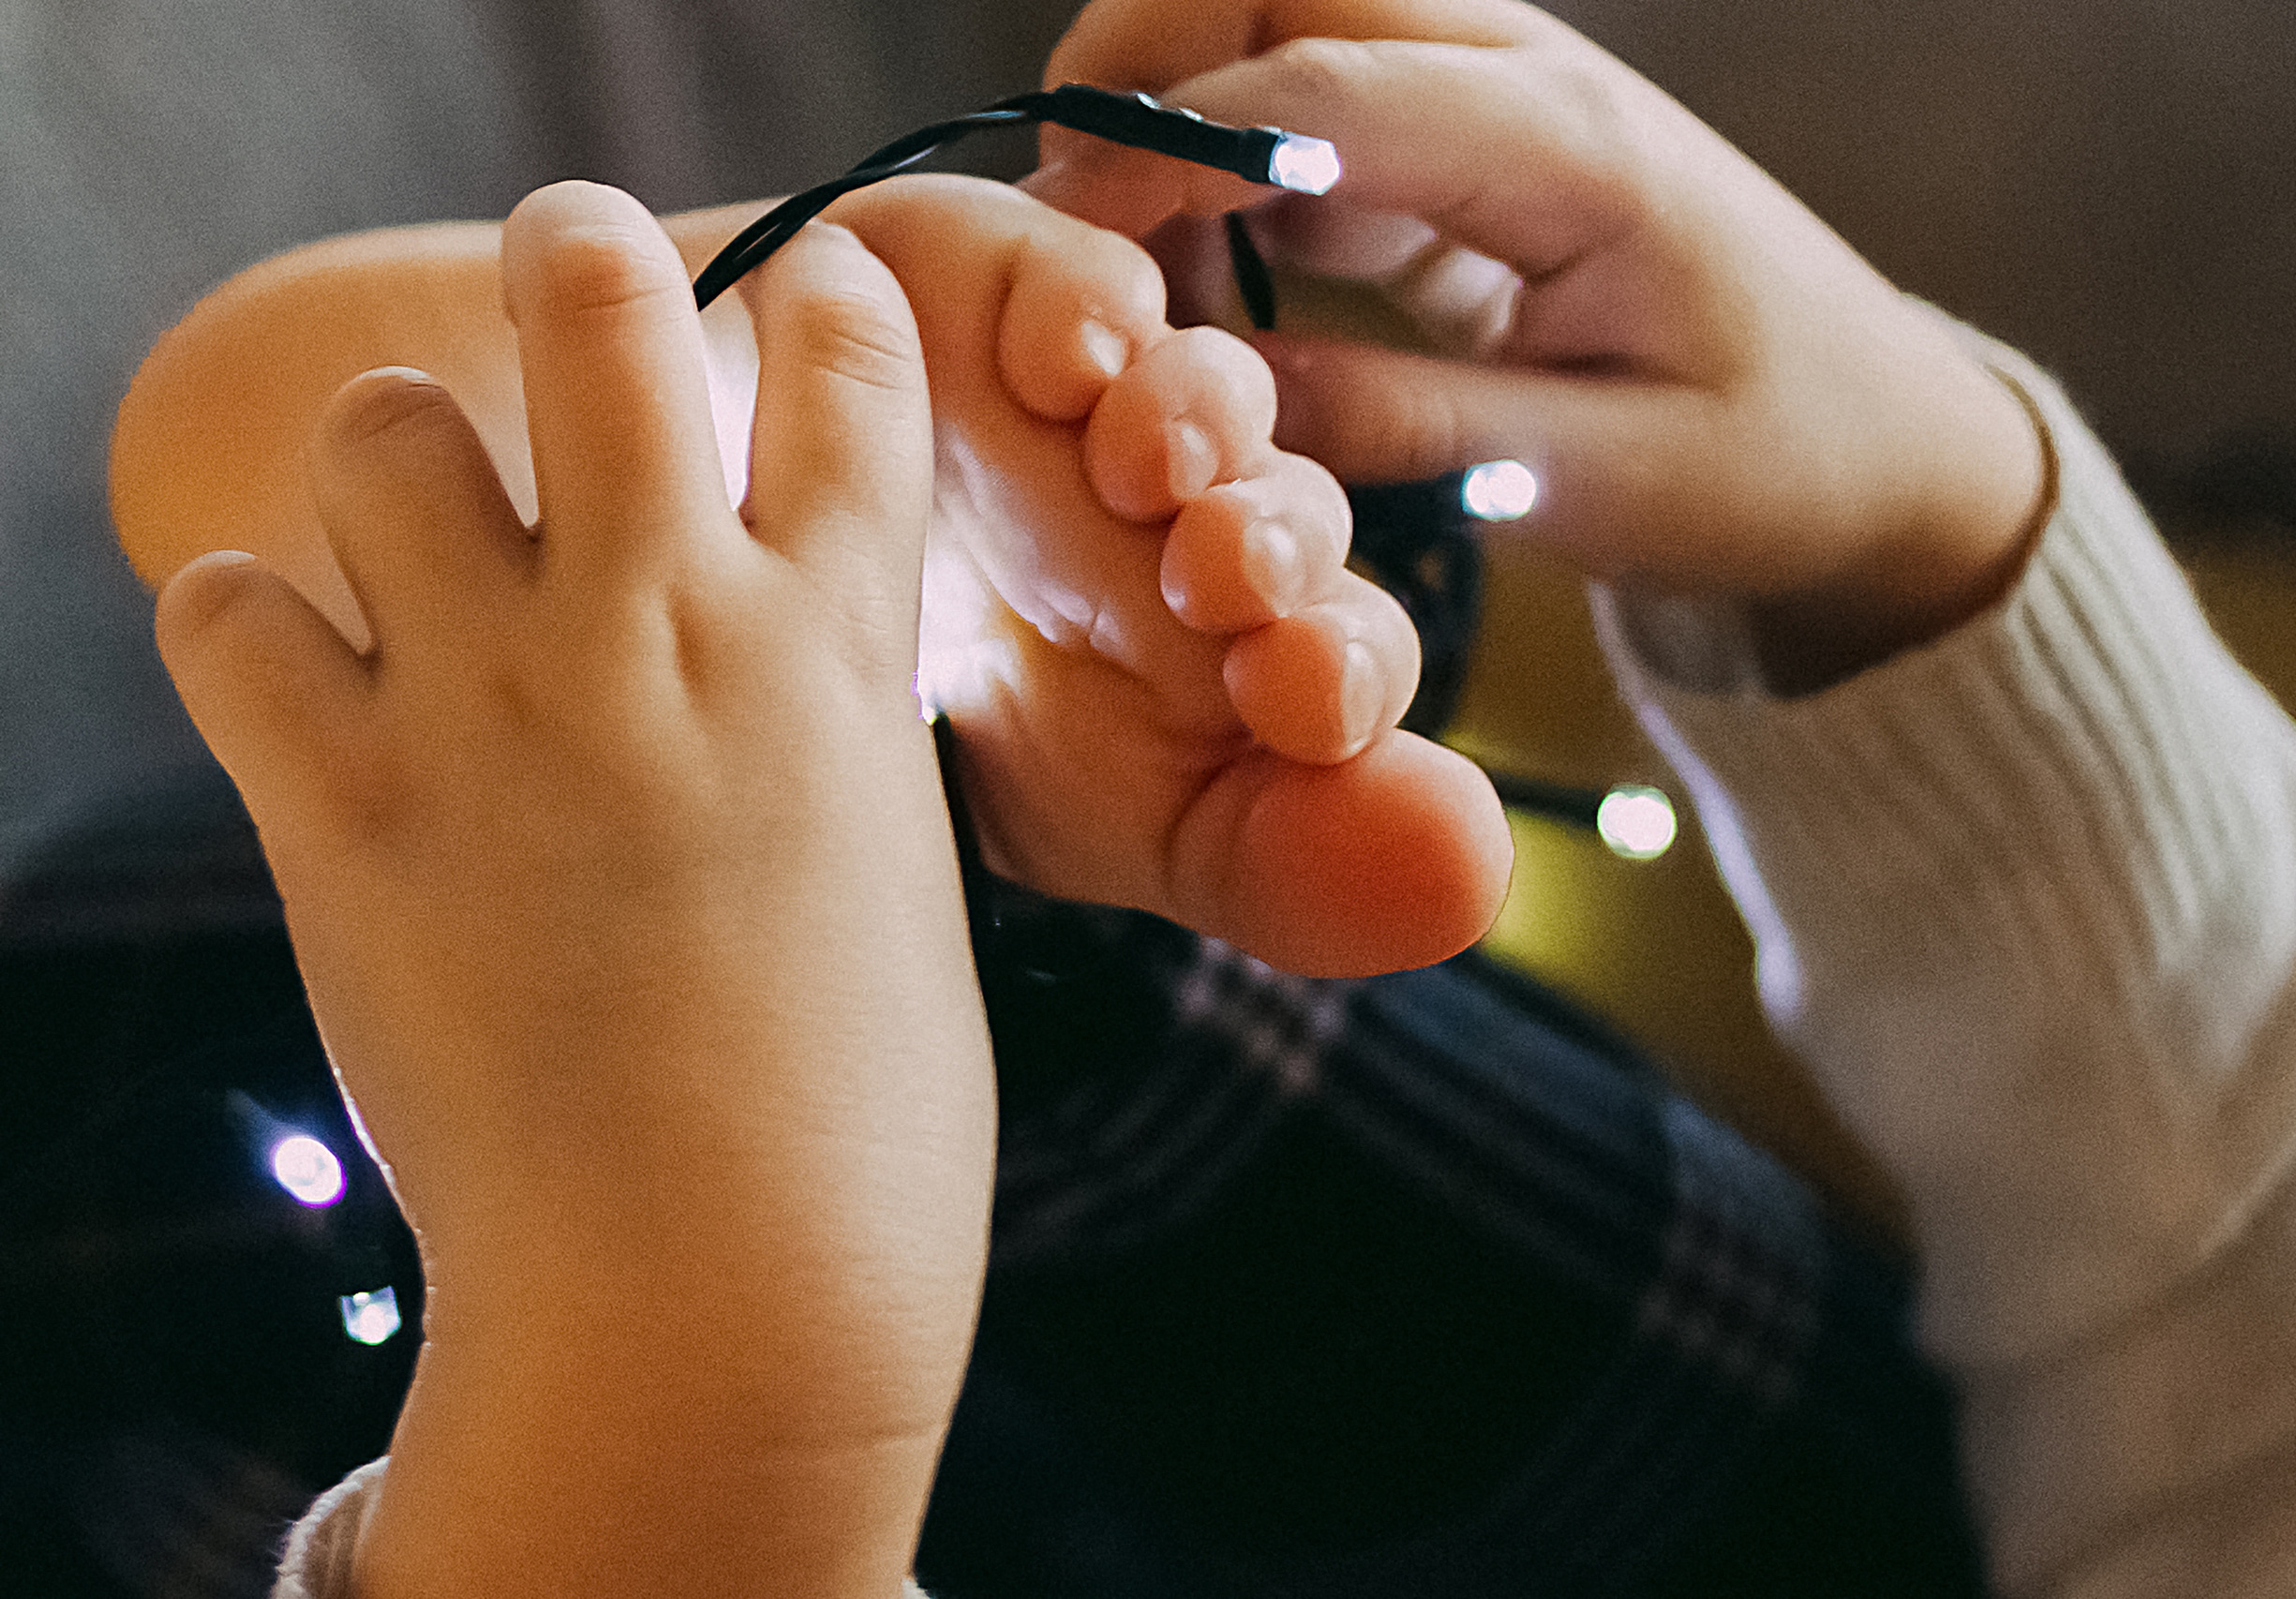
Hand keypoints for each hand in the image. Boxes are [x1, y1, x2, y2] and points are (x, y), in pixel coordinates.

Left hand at [154, 182, 987, 1598]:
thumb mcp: (880, 861)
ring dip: (399, 466)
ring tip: (420, 554)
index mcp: (836, 648)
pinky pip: (223, 612)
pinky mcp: (345, 805)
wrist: (717, 1290)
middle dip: (579, 252)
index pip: (847, 360)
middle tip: (571, 276)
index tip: (792, 295)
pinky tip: (311, 690)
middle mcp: (665, 630)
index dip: (818, 291)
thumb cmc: (848, 1108)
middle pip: (597, 297)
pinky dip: (252, 630)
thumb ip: (806, 715)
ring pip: (383, 427)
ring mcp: (498, 705)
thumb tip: (731, 632)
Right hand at [822, 176, 1510, 975]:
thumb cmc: (926, 729)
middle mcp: (1201, 523)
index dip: (1341, 669)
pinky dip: (1087, 303)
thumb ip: (1282, 864)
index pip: (1345, 654)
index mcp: (1241, 659)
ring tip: (1148, 460)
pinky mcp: (1015, 284)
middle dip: (1274, 539)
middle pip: (1286, 511)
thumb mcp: (1099, 833)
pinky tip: (1069, 360)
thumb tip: (1467, 886)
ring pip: (1204, 386)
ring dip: (1199, 416)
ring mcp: (1113, 405)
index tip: (1302, 700)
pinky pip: (1082, 274)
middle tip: (1228, 576)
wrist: (708, 616)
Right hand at [1029, 0, 2048, 688]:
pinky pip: (1307, 95)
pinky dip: (1222, 157)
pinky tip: (1207, 277)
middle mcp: (1525, 77)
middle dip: (1143, 58)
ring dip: (1173, 99)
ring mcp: (1493, 88)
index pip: (1326, 96)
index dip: (1171, 150)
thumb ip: (1414, 427)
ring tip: (1135, 266)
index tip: (1069, 240)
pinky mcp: (1467, 131)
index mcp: (1571, 153)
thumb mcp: (1604, 485)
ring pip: (1280, 9)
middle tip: (1071, 215)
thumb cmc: (1767, 462)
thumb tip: (1226, 390)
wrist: (1877, 430)